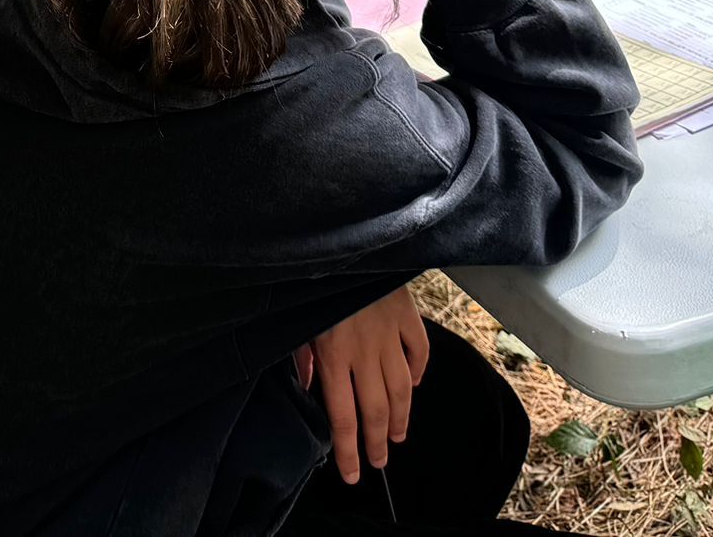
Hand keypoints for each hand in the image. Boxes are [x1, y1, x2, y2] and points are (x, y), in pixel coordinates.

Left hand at [294, 286, 430, 483]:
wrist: (340, 236)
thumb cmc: (308, 279)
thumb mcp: (293, 318)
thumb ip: (300, 356)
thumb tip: (307, 390)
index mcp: (332, 353)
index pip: (342, 417)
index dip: (347, 451)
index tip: (350, 476)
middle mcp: (364, 350)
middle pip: (375, 411)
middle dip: (376, 444)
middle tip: (378, 464)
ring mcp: (389, 333)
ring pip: (401, 389)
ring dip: (399, 417)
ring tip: (395, 436)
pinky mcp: (406, 314)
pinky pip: (419, 351)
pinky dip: (418, 371)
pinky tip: (413, 385)